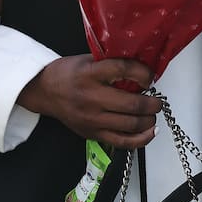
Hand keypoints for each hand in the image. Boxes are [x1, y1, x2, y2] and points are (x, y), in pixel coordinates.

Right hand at [18, 55, 160, 149]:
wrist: (44, 92)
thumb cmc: (66, 73)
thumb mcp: (87, 59)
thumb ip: (112, 63)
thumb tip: (141, 68)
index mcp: (90, 73)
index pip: (124, 70)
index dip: (144, 73)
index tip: (150, 76)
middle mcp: (92, 97)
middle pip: (132, 103)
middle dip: (153, 103)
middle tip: (157, 100)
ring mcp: (93, 118)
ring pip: (131, 124)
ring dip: (149, 119)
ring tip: (152, 113)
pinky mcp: (93, 133)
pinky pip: (123, 141)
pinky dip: (141, 138)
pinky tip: (150, 131)